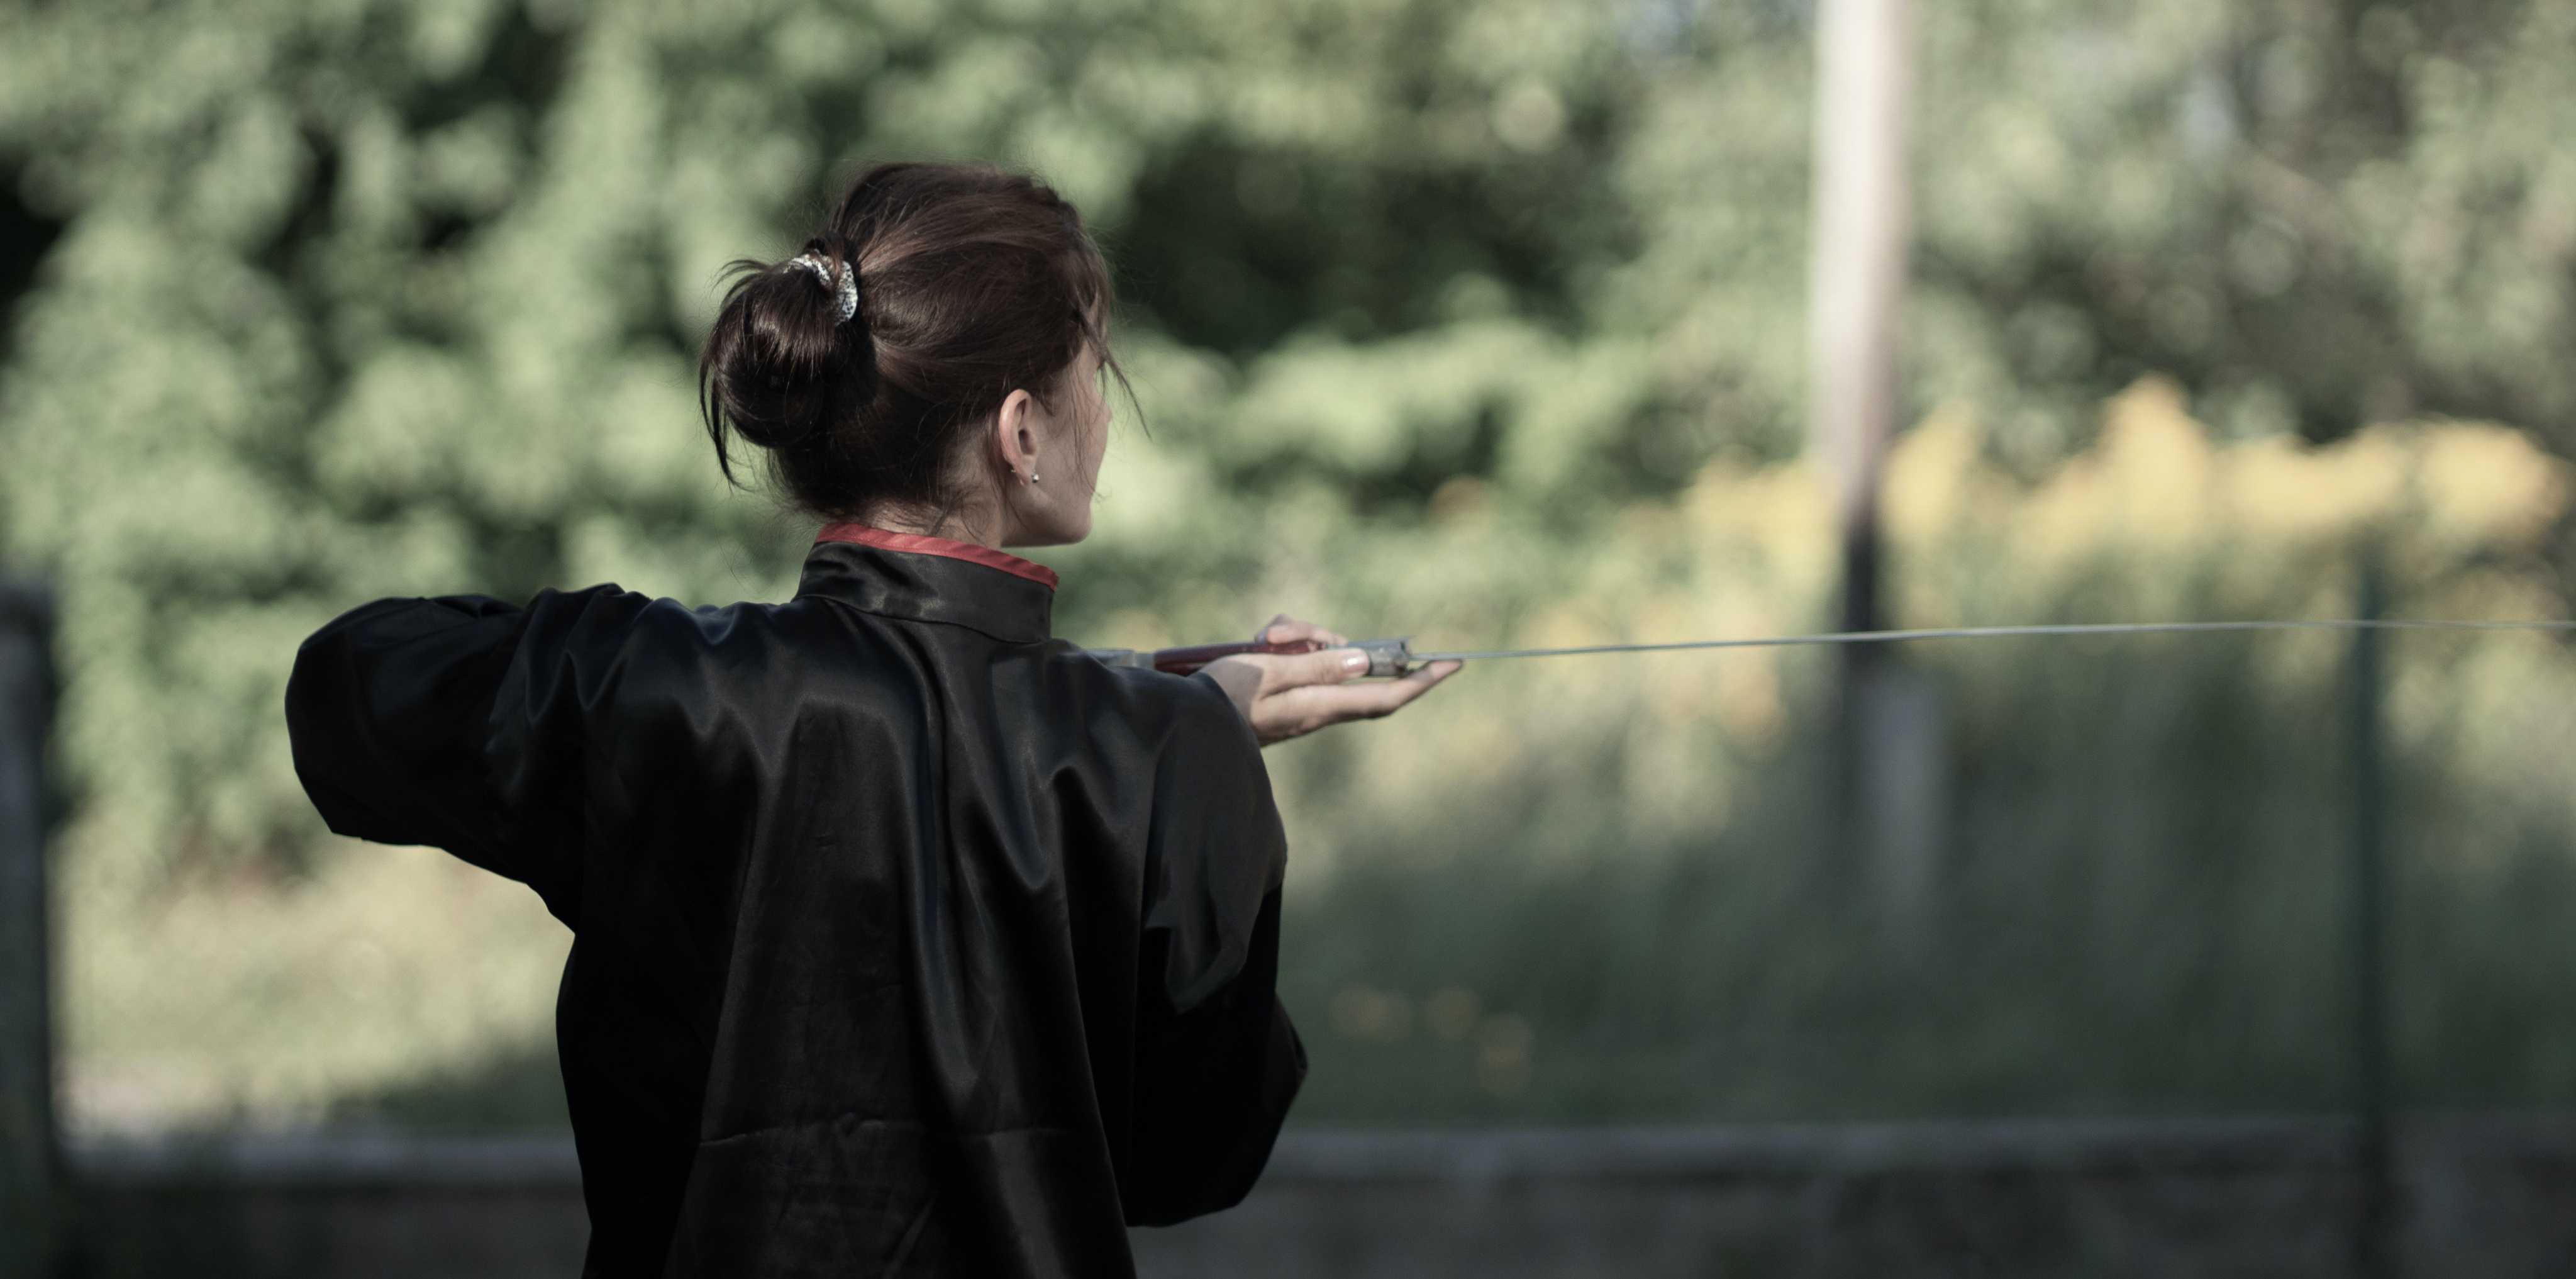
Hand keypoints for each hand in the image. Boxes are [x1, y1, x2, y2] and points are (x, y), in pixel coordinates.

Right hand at [1198, 614, 1462, 747]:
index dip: (1422, 682)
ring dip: (1296, 636)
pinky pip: (1295, 657)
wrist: (1179, 722)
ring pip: (1320, 652)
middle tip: (1285, 635)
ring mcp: (1298, 697)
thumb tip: (1365, 662)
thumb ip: (1317, 666)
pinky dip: (1279, 644)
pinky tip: (1255, 644)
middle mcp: (1316, 704)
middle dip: (1330, 639)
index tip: (1452, 664)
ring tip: (1261, 639)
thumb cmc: (1218, 700)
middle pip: (1349, 662)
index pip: (1386, 696)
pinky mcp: (1279, 689)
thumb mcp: (1268, 674)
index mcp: (1320, 706)